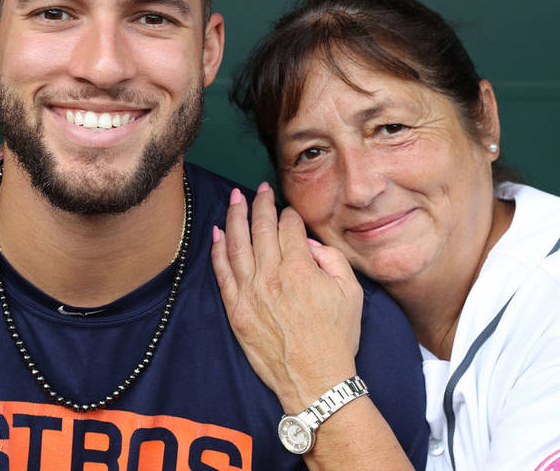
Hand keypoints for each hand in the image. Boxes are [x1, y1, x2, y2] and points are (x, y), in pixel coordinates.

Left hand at [211, 183, 363, 411]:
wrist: (315, 380)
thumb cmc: (337, 338)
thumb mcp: (351, 293)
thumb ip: (331, 260)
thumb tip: (308, 243)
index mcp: (300, 269)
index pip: (289, 228)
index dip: (290, 215)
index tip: (290, 212)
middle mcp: (271, 275)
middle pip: (261, 227)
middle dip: (261, 203)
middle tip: (260, 188)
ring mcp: (250, 292)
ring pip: (237, 243)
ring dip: (235, 216)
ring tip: (235, 197)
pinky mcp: (235, 309)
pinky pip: (222, 271)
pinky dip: (218, 249)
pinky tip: (217, 232)